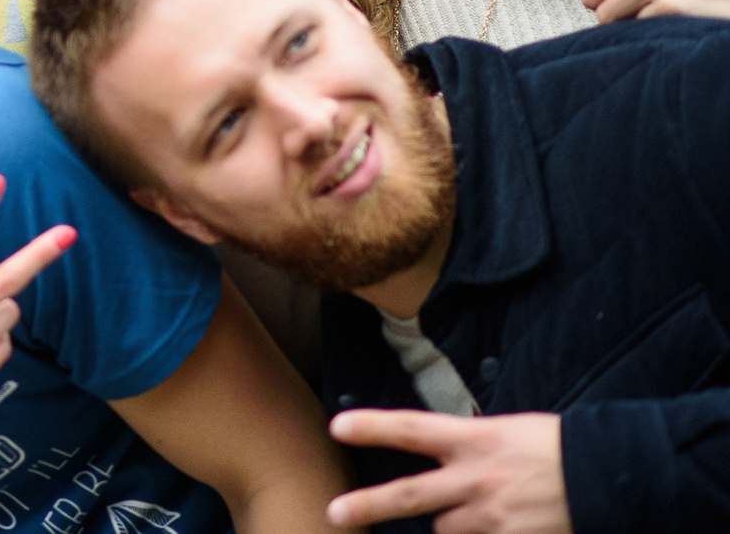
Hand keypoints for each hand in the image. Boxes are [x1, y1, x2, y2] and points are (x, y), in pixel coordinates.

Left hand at [327, 409, 567, 532]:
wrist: (614, 476)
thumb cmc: (558, 447)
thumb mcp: (508, 432)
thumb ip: (470, 447)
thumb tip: (440, 460)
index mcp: (476, 439)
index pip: (414, 428)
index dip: (374, 428)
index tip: (337, 426)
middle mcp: (478, 478)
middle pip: (410, 494)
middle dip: (368, 505)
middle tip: (334, 512)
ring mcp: (495, 515)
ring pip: (447, 530)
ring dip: (456, 526)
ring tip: (488, 511)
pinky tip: (499, 527)